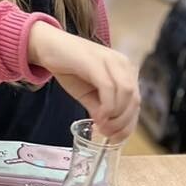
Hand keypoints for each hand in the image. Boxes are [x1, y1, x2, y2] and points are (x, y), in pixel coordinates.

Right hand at [28, 24, 140, 142]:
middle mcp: (123, 64)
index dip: (129, 124)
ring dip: (116, 116)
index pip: (136, 101)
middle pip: (134, 99)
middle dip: (123, 123)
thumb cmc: (69, 68)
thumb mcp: (88, 94)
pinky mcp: (96, 61)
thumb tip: (107, 127)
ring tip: (101, 126)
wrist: (49, 46)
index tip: (116, 139)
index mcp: (125, 71)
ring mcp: (111, 60)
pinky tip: (98, 116)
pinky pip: (109, 87)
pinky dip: (107, 106)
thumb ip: (100, 108)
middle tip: (107, 135)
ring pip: (126, 94)